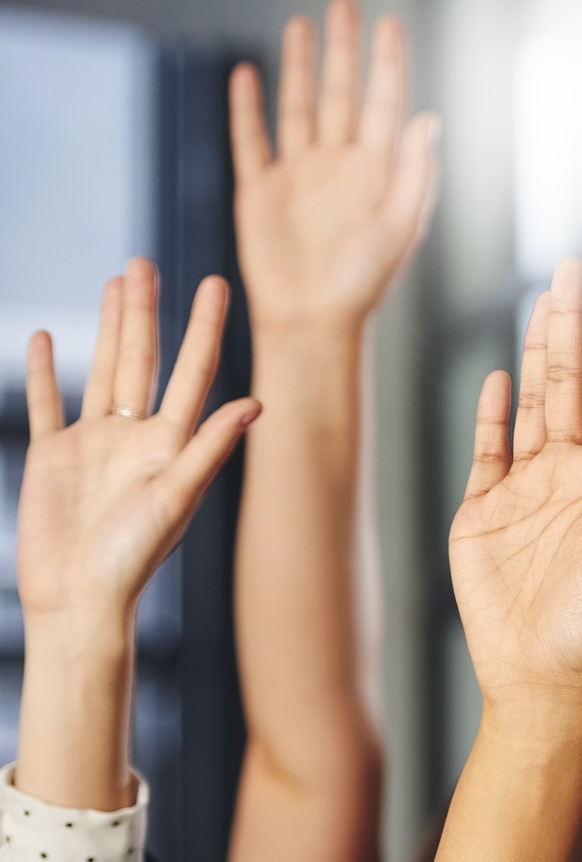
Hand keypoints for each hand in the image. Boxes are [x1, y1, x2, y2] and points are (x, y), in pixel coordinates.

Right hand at [16, 259, 258, 807]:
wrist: (79, 598)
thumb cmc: (134, 560)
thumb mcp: (177, 498)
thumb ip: (211, 448)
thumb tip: (256, 404)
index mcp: (172, 442)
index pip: (193, 371)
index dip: (205, 328)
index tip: (217, 284)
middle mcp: (137, 435)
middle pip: (143, 358)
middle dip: (147, 311)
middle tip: (148, 262)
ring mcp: (94, 443)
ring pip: (103, 370)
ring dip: (108, 327)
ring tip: (115, 284)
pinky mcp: (53, 458)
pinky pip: (48, 404)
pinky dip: (45, 373)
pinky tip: (46, 340)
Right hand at [231, 0, 439, 331]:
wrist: (314, 319)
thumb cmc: (366, 281)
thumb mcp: (402, 226)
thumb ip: (417, 172)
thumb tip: (431, 118)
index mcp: (378, 170)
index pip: (385, 102)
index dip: (387, 62)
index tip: (390, 22)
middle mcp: (339, 165)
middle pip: (340, 92)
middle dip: (343, 50)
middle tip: (344, 3)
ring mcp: (298, 174)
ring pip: (298, 107)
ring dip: (298, 66)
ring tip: (301, 23)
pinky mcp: (259, 190)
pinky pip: (251, 140)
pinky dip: (247, 108)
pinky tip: (247, 75)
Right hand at [450, 261, 581, 707]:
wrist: (541, 674)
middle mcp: (573, 472)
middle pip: (572, 382)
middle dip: (573, 325)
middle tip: (575, 266)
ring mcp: (527, 487)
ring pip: (533, 402)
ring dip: (536, 351)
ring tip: (543, 298)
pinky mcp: (483, 508)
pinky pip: (488, 446)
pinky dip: (491, 410)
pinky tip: (498, 374)